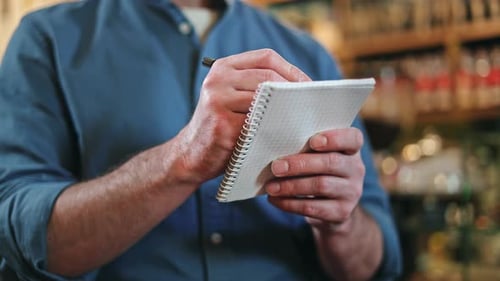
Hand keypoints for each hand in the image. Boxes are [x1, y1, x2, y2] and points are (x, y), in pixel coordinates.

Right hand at [175, 49, 310, 184]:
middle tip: (310, 104)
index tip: (308, 85)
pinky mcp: (222, 125)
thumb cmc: (222, 127)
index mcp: (223, 67)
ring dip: (287, 108)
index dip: (291, 69)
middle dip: (294, 89)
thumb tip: (302, 86)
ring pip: (265, 98)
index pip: (266, 57)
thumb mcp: (232, 98)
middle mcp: (218, 79)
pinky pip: (259, 122)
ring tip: (302, 118)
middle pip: (268, 75)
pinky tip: (286, 134)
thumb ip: (257, 87)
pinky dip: (276, 127)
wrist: (191, 155)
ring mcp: (218, 101)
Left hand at [265, 128, 364, 232]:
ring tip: (270, 187)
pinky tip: (275, 200)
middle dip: (300, 164)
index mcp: (352, 149)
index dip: (335, 138)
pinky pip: (313, 207)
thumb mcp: (320, 156)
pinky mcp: (341, 212)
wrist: (333, 208)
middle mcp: (356, 169)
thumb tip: (277, 147)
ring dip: (291, 186)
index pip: (353, 138)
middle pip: (331, 163)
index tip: (313, 141)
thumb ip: (307, 148)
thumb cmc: (319, 171)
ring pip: (320, 186)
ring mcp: (351, 192)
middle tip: (276, 167)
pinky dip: (290, 203)